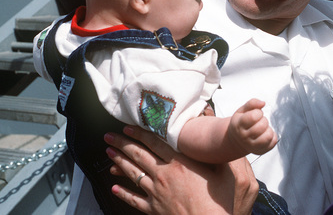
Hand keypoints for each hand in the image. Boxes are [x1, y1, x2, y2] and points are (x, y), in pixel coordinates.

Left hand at [105, 126, 258, 214]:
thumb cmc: (217, 202)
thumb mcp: (222, 170)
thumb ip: (215, 152)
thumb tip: (216, 139)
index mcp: (179, 163)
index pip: (154, 142)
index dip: (140, 133)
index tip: (129, 127)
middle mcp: (164, 176)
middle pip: (138, 155)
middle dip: (122, 144)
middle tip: (110, 136)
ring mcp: (157, 192)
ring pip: (133, 173)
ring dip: (119, 162)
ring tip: (110, 153)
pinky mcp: (154, 208)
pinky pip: (134, 199)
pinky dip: (123, 193)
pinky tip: (115, 188)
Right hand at [229, 99, 277, 154]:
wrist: (236, 140)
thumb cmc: (241, 123)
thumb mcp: (242, 111)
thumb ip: (252, 104)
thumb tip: (263, 103)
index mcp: (239, 125)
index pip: (254, 117)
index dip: (258, 113)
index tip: (256, 114)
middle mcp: (244, 137)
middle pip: (262, 126)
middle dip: (264, 120)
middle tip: (259, 121)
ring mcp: (252, 146)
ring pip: (268, 136)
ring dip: (268, 129)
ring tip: (263, 129)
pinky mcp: (260, 151)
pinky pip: (273, 142)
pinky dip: (272, 136)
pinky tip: (265, 134)